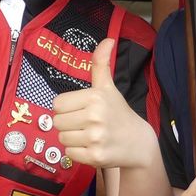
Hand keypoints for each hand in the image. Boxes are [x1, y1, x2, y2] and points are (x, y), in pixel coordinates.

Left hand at [54, 39, 156, 168]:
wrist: (138, 143)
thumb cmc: (118, 113)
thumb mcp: (108, 87)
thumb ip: (101, 64)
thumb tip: (107, 39)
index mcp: (95, 97)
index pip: (57, 104)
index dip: (66, 108)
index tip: (81, 110)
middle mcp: (94, 117)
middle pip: (56, 122)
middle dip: (68, 123)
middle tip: (85, 124)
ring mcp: (95, 138)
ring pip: (61, 138)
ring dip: (71, 138)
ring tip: (88, 135)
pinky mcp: (95, 157)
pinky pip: (69, 153)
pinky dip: (77, 152)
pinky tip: (91, 147)